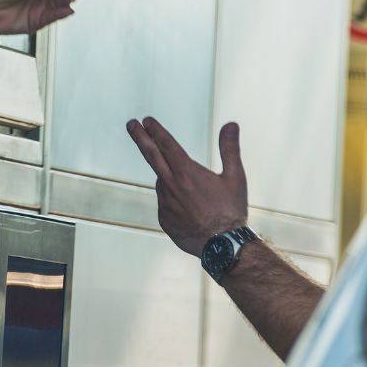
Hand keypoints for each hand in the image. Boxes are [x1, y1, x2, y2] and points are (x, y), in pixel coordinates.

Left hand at [126, 118, 247, 256]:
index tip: (146, 120)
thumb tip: (231, 124)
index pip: (166, 144)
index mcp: (187, 172)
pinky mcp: (163, 219)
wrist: (223, 246)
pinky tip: (192, 210)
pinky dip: (174, 200)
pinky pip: (166, 203)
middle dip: (140, 137)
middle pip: (151, 155)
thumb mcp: (235, 177)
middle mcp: (171, 185)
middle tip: (131, 124)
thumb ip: (230, 149)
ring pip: (163, 182)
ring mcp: (164, 203)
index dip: (156, 130)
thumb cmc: (231, 210)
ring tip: (196, 194)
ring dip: (171, 179)